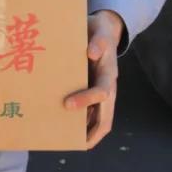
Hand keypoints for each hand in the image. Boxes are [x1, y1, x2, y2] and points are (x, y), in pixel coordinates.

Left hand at [64, 10, 124, 147]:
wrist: (102, 30)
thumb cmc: (99, 32)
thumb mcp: (100, 31)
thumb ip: (98, 40)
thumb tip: (91, 52)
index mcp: (109, 75)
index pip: (101, 93)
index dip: (86, 100)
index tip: (67, 104)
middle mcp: (106, 87)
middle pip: (105, 118)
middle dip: (92, 133)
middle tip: (74, 142)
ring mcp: (99, 91)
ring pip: (97, 119)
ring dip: (85, 131)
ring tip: (66, 139)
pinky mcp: (91, 91)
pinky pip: (89, 112)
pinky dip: (79, 121)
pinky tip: (63, 125)